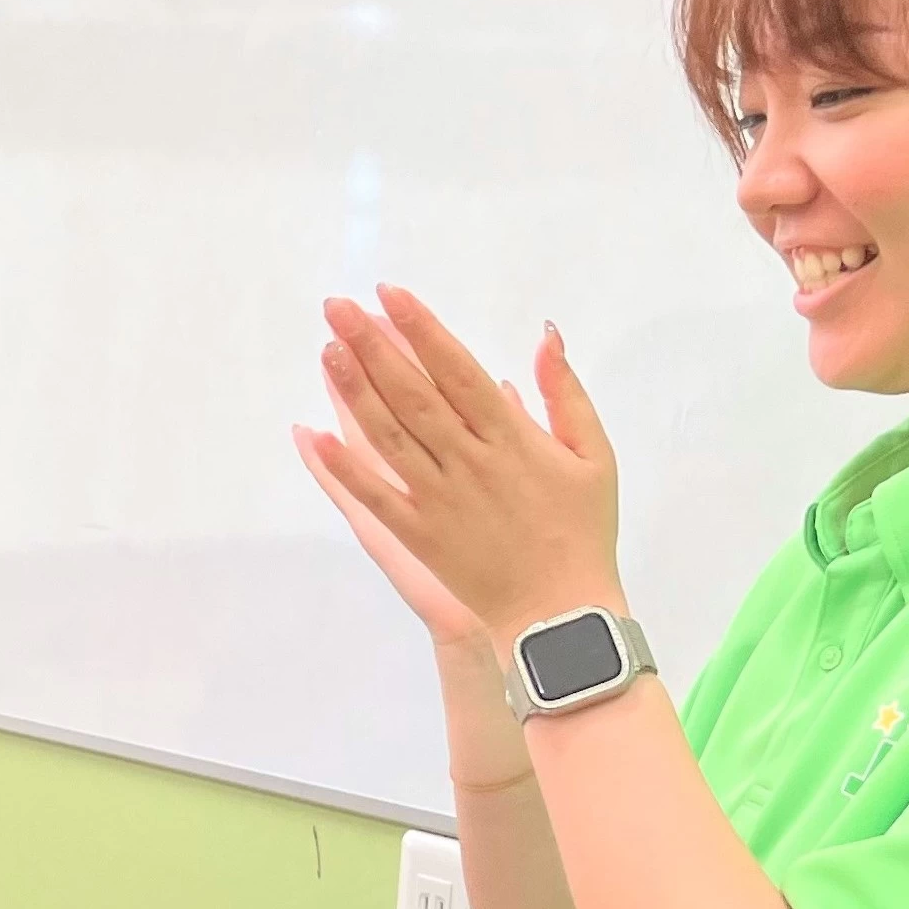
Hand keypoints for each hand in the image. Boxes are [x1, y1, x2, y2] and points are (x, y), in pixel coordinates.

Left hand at [300, 287, 623, 640]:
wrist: (561, 613)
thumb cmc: (582, 530)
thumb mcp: (594, 455)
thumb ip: (565, 394)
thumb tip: (545, 336)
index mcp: (511, 438)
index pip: (456, 370)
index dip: (421, 329)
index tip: (390, 295)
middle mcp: (469, 462)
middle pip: (412, 394)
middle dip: (373, 346)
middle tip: (337, 307)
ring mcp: (439, 499)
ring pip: (388, 436)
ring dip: (353, 392)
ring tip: (327, 350)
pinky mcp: (419, 535)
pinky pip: (375, 497)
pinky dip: (343, 467)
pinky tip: (314, 435)